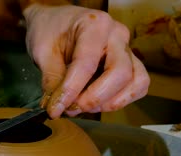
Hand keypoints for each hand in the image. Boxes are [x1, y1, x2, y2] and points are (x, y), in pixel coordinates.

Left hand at [22, 3, 149, 117]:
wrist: (54, 22)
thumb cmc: (49, 30)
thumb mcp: (42, 52)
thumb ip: (51, 80)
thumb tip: (56, 108)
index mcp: (94, 25)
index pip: (87, 64)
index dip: (71, 91)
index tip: (55, 109)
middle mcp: (117, 35)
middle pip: (120, 73)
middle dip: (94, 99)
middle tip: (71, 109)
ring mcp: (127, 49)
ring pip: (136, 82)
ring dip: (110, 102)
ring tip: (83, 107)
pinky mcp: (131, 63)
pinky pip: (138, 86)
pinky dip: (120, 100)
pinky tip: (96, 103)